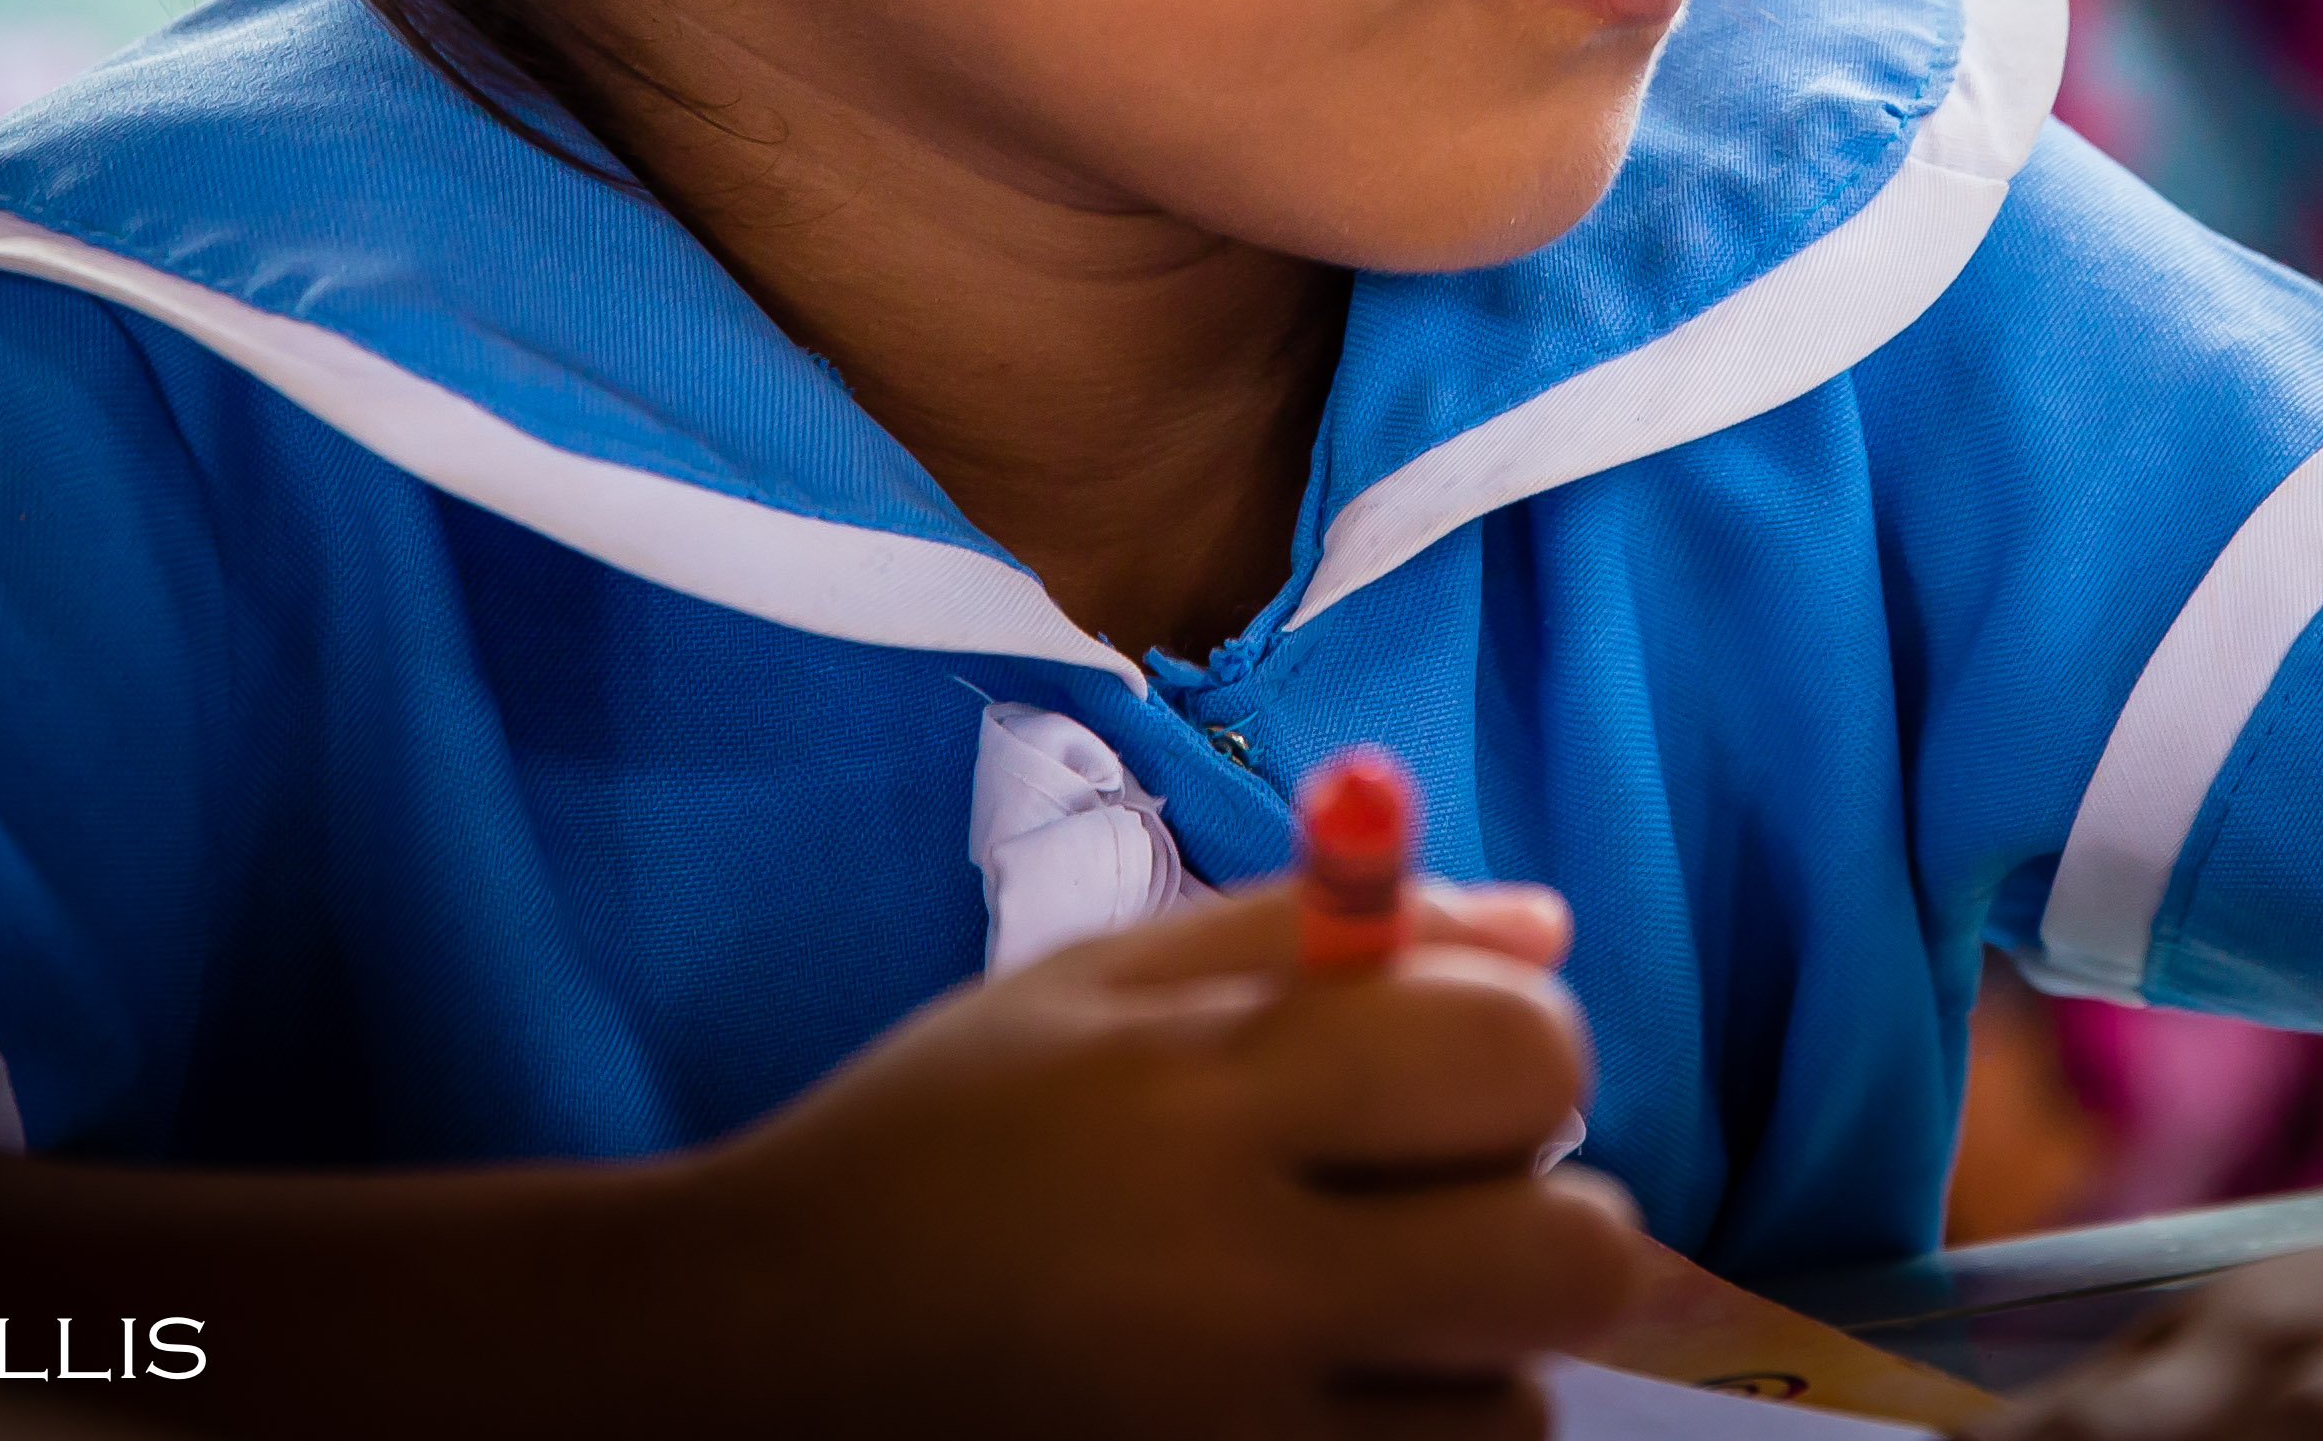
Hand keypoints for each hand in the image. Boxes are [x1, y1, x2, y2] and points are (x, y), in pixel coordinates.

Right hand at [667, 874, 1645, 1435]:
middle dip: (1546, 1213)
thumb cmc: (938, 1143)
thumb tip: (1553, 930)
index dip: (1520, 1047)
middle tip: (1445, 1205)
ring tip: (1350, 1318)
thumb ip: (1324, 935)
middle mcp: (1235, 1284)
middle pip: (1568, 1260)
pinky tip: (1320, 1399)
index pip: (1511, 1058)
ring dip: (1474, 1356)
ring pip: (1518, 1412)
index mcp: (1202, 1102)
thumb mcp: (1098, 985)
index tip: (1452, 1065)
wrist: (753, 1361)